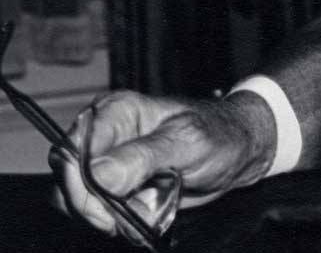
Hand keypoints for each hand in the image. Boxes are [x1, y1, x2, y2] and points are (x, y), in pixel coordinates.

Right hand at [50, 89, 276, 240]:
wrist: (238, 153)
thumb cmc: (219, 134)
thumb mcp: (187, 141)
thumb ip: (142, 156)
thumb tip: (97, 174)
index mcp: (116, 112)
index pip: (69, 153)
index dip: (80, 186)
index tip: (107, 209)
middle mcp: (105, 136)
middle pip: (68, 184)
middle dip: (99, 208)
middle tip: (138, 212)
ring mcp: (108, 163)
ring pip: (82, 205)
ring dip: (115, 218)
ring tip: (154, 208)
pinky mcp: (116, 187)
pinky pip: (100, 214)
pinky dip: (123, 222)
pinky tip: (151, 213)